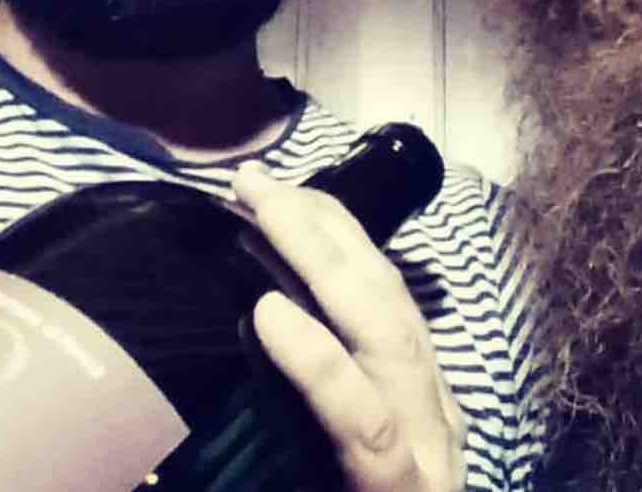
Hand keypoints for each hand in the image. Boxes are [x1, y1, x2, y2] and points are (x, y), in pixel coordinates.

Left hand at [231, 165, 465, 491]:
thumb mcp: (323, 461)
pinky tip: (274, 317)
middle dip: (326, 230)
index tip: (276, 191)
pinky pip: (366, 428)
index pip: (378, 299)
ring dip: (327, 264)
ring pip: (386, 340)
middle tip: (255, 179)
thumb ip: (298, 409)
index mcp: (411, 407)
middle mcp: (429, 419)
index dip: (334, 237)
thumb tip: (212, 365)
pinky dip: (321, 367)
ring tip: (266, 210)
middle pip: (384, 301)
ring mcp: (427, 457)